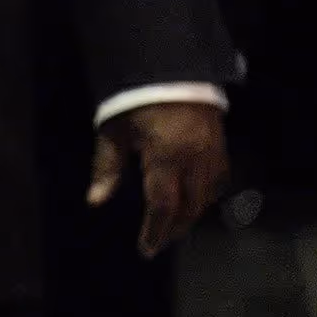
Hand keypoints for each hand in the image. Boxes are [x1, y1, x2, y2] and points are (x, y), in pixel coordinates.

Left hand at [89, 100, 228, 257]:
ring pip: (207, 197)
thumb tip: (96, 201)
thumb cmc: (135, 99)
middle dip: (174, 228)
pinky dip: (206, 196)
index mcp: (166, 158)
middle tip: (158, 242)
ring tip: (173, 225)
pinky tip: (194, 200)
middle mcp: (195, 161)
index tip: (146, 250)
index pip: (163, 205)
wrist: (171, 67)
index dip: (155, 231)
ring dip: (191, 214)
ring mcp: (213, 154)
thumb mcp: (114, 131)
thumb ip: (107, 167)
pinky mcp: (221, 146)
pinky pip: (218, 181)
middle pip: (189, 207)